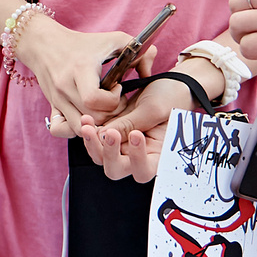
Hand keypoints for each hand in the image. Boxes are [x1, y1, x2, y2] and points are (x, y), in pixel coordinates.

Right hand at [18, 17, 142, 140]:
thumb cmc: (83, 43)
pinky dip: (75, 130)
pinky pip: (61, 130)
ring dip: (95, 124)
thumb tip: (150, 73)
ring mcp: (56, 99)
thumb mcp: (113, 39)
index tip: (118, 88)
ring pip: (79, 127)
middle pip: (91, 117)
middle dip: (110, 115)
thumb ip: (138, 51)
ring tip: (103, 111)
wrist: (44, 44)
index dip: (113, 100)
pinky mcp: (52, 107)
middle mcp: (65, 86)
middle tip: (116, 103)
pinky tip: (85, 119)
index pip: (95, 99)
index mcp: (80, 69)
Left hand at [73, 75, 195, 180]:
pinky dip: (90, 131)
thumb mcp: (152, 108)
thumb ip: (130, 124)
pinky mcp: (113, 133)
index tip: (137, 134)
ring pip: (101, 156)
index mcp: (156, 156)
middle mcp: (137, 156)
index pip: (143, 171)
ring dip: (93, 143)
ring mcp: (123, 145)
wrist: (169, 84)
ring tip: (88, 123)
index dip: (136, 159)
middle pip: (116, 169)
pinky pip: (96, 139)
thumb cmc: (170, 97)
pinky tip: (87, 118)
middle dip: (108, 154)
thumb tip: (103, 135)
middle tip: (109, 133)